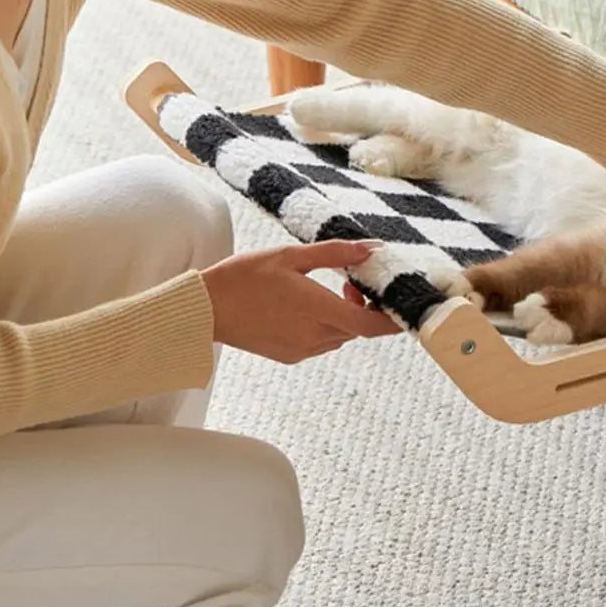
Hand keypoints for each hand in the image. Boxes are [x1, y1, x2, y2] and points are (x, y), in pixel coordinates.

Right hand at [201, 240, 398, 363]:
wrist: (205, 309)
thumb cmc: (244, 277)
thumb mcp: (291, 256)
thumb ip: (335, 254)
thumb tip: (371, 249)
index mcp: (315, 309)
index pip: (369, 326)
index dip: (391, 319)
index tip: (400, 303)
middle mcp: (312, 336)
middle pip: (357, 328)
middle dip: (363, 306)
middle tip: (349, 281)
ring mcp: (301, 350)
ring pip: (340, 335)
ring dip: (343, 316)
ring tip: (321, 290)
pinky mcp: (289, 356)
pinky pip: (321, 342)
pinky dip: (324, 326)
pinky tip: (303, 306)